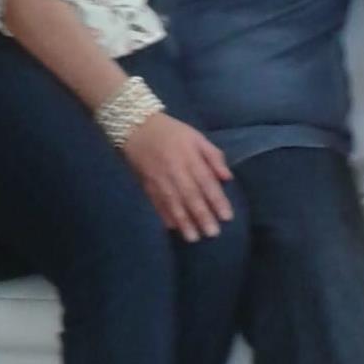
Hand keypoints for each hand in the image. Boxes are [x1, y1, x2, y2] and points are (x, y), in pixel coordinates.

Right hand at [122, 112, 233, 241]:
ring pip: (173, 203)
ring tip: (194, 238)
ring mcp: (159, 179)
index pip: (206, 182)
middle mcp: (175, 170)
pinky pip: (155, 203)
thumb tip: (227, 178)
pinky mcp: (145, 184)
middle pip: (190, 196)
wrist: (136, 126)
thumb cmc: (172, 132)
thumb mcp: (197, 137)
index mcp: (190, 157)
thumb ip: (213, 156)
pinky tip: (173, 228)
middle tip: (213, 234)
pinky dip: (164, 216)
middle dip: (202, 216)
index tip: (227, 217)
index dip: (217, 200)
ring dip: (184, 222)